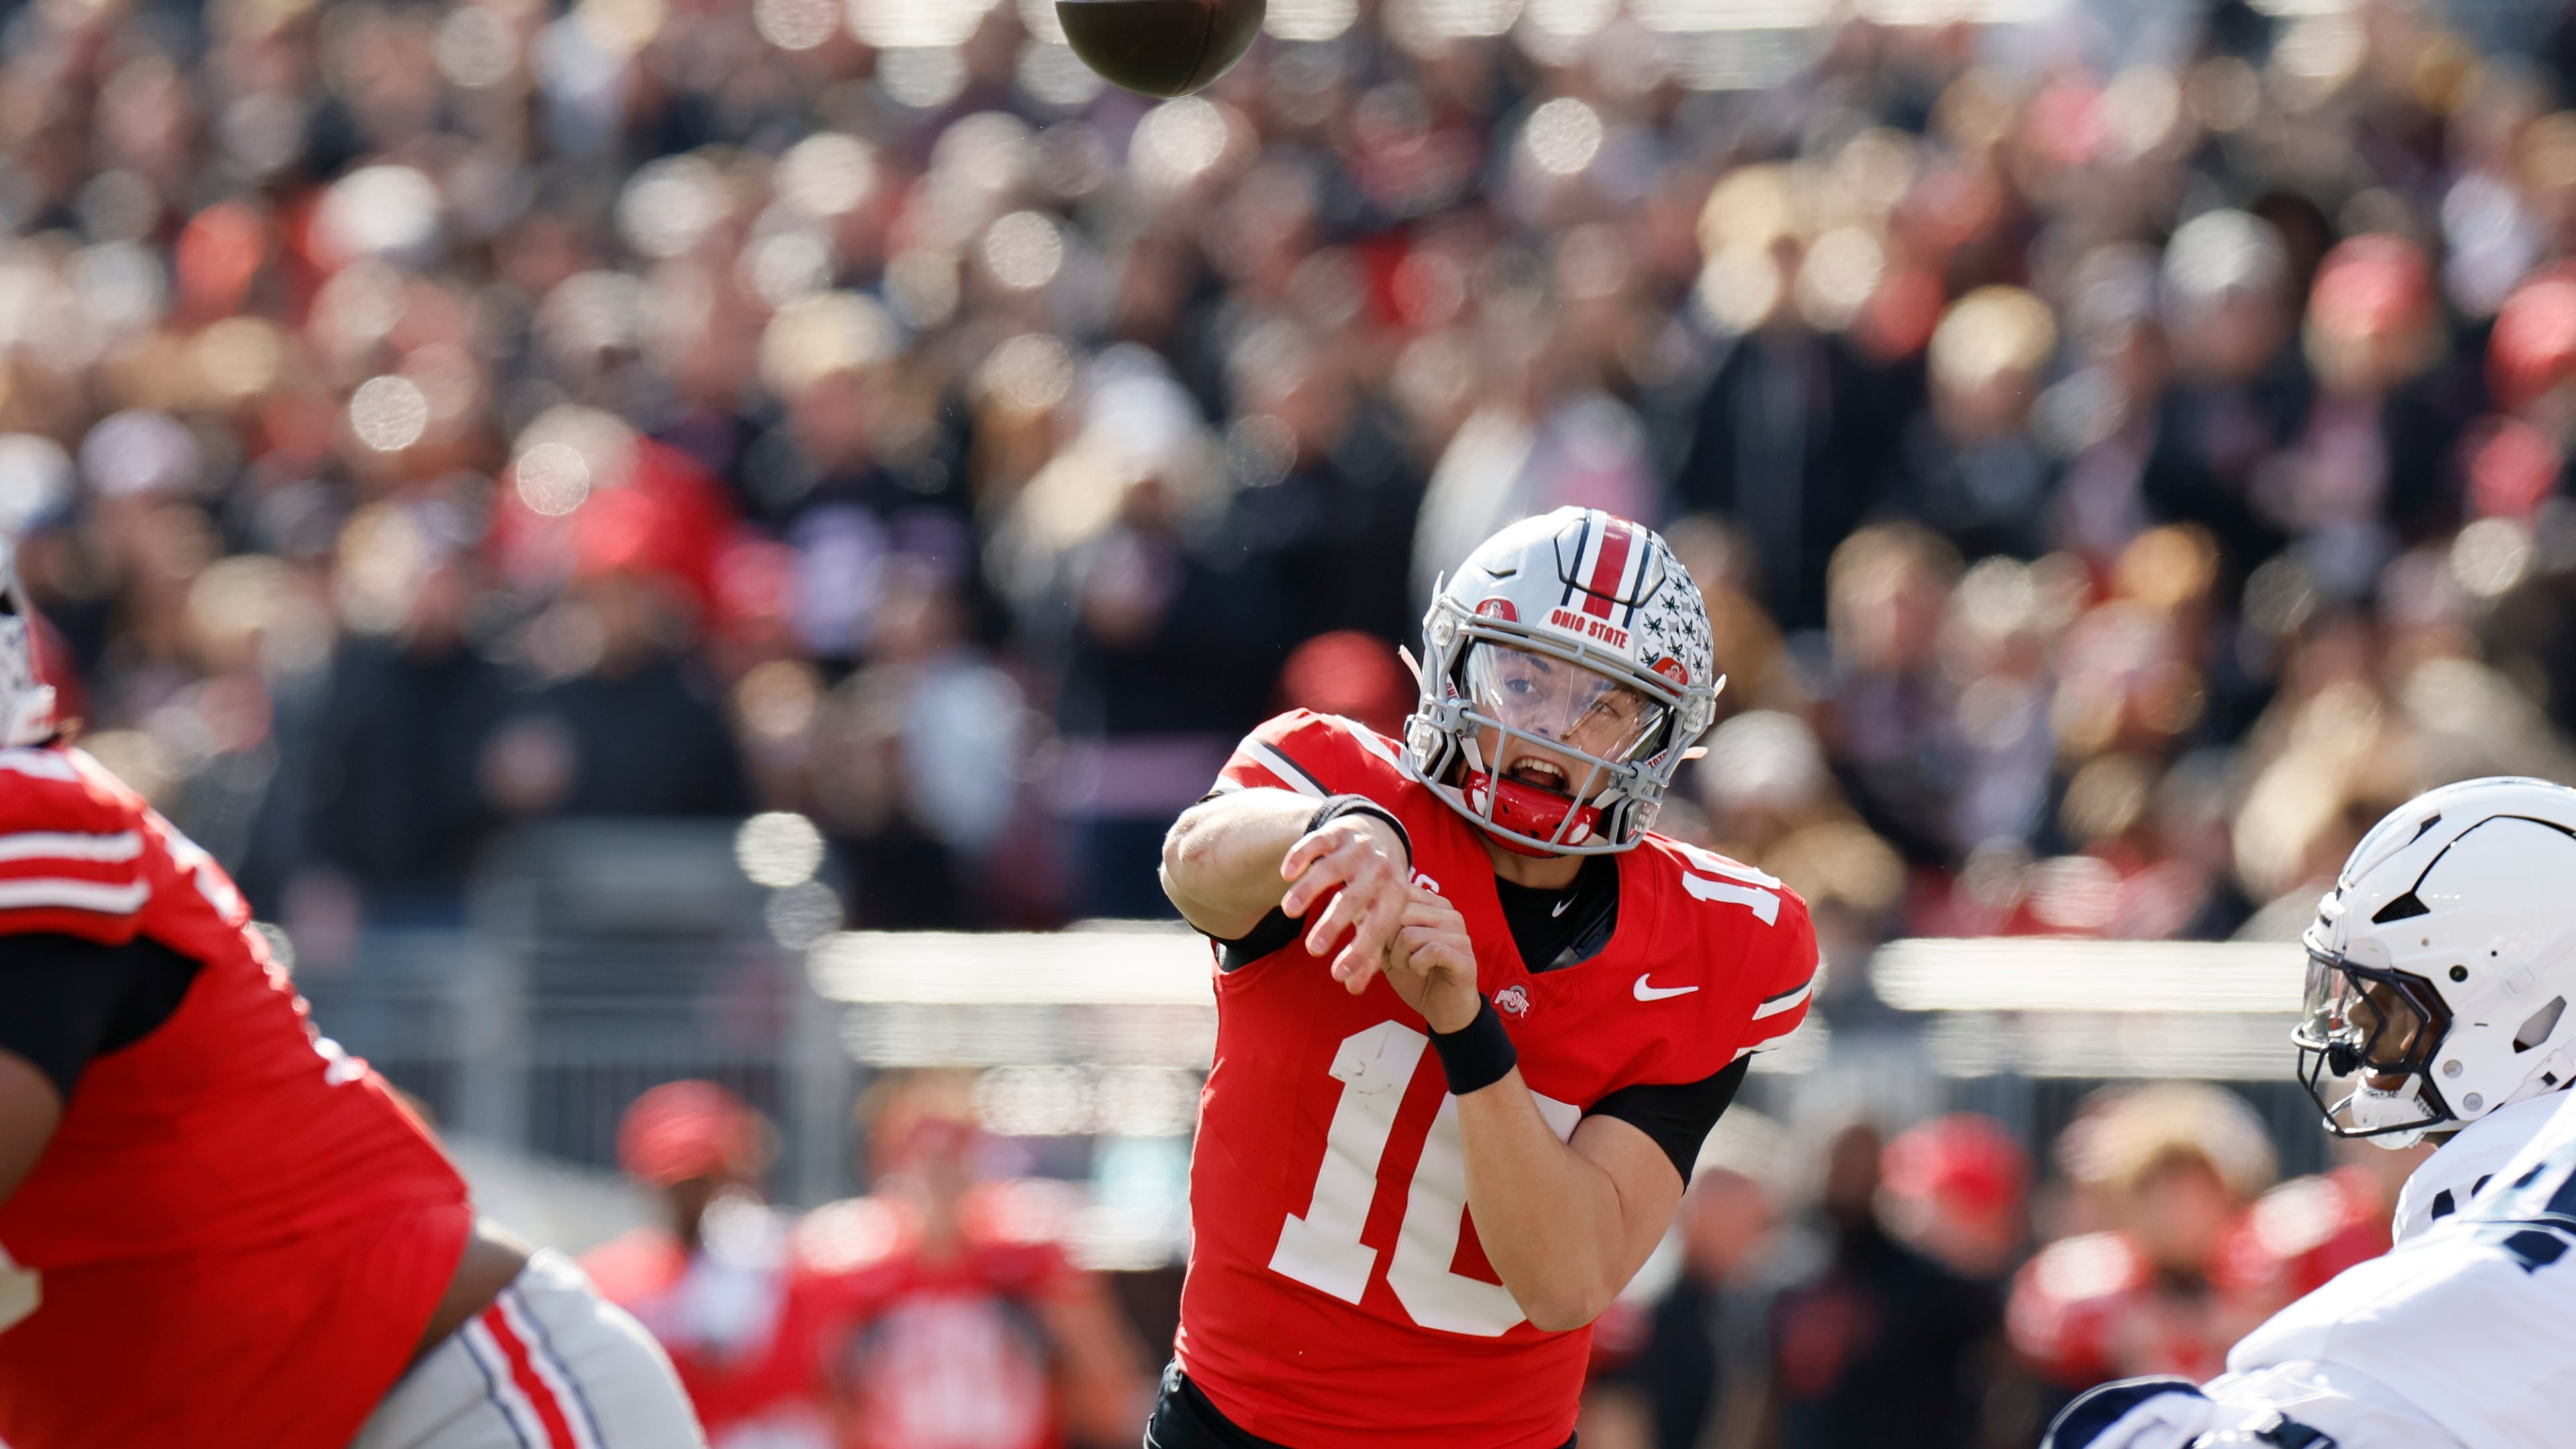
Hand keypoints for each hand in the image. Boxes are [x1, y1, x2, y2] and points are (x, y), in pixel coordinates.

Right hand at [1280, 813, 1411, 992]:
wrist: (1381, 834)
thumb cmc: (1378, 889)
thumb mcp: (1381, 917)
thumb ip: (1369, 953)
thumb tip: (1352, 988)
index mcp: (1396, 896)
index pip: (1379, 928)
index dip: (1360, 952)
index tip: (1337, 975)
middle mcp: (1380, 871)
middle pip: (1354, 899)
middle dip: (1333, 925)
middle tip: (1313, 950)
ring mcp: (1358, 849)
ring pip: (1330, 869)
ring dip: (1308, 890)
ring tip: (1289, 913)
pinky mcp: (1338, 832)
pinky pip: (1317, 842)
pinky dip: (1300, 856)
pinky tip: (1286, 875)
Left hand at [1382, 885, 1480, 1032]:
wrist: (1442, 1010)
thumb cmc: (1418, 978)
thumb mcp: (1389, 950)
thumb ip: (1376, 930)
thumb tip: (1354, 911)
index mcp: (1433, 905)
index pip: (1397, 894)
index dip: (1378, 918)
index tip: (1379, 940)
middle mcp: (1449, 913)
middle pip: (1399, 912)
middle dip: (1386, 941)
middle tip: (1396, 958)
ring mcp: (1459, 933)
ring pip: (1409, 935)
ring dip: (1400, 958)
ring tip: (1411, 966)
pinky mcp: (1464, 955)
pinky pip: (1429, 951)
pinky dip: (1416, 966)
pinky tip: (1423, 971)